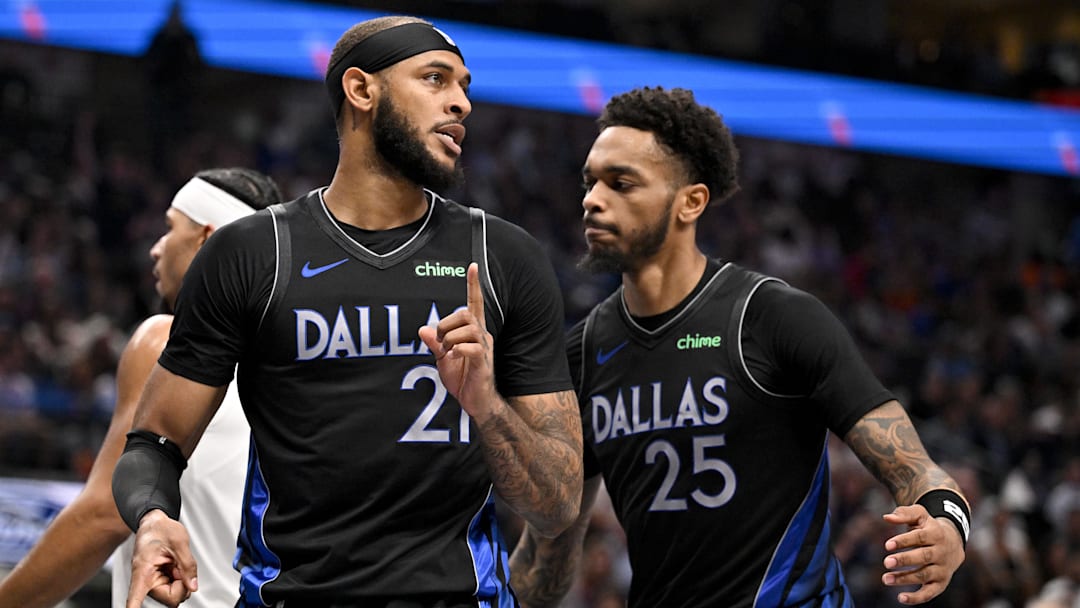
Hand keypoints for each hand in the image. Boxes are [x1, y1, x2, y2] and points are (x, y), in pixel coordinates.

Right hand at [126, 510, 197, 607]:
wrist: (155, 524)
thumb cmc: (160, 529)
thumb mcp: (179, 542)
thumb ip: (187, 565)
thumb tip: (193, 586)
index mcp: (143, 573)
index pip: (135, 599)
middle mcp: (146, 582)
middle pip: (169, 599)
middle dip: (182, 585)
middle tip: (180, 566)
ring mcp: (154, 583)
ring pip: (175, 594)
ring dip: (182, 581)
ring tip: (176, 563)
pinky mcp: (161, 582)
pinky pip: (176, 588)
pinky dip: (181, 578)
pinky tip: (176, 567)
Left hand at [418, 263, 499, 421]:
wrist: (477, 403)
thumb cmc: (463, 379)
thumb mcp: (443, 360)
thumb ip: (435, 344)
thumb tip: (423, 329)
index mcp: (473, 333)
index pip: (475, 304)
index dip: (473, 285)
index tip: (472, 266)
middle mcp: (482, 337)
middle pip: (466, 314)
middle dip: (447, 323)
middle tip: (440, 340)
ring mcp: (484, 349)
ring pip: (468, 328)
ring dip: (450, 337)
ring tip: (447, 351)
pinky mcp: (483, 363)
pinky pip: (471, 348)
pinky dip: (457, 349)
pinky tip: (453, 357)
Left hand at [881, 504, 964, 604]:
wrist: (954, 543)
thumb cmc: (929, 527)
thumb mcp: (920, 515)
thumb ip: (904, 513)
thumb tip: (886, 517)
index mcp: (936, 534)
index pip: (920, 538)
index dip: (904, 541)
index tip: (887, 545)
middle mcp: (941, 553)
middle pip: (924, 557)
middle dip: (905, 560)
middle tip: (886, 562)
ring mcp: (942, 569)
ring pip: (924, 575)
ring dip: (905, 578)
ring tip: (886, 579)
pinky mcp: (941, 583)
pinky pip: (930, 593)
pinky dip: (917, 598)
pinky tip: (901, 598)